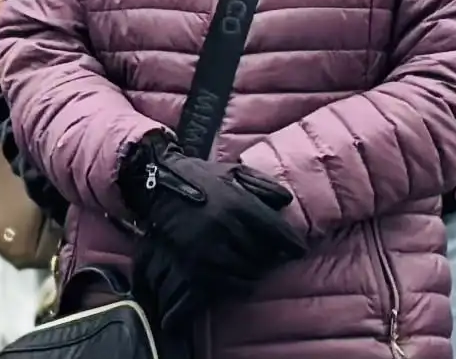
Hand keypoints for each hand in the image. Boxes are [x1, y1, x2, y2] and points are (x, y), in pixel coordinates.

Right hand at [121, 134, 306, 293]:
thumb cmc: (199, 177)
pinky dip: (241, 285)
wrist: (157, 184)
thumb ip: (262, 184)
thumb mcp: (232, 171)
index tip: (299, 251)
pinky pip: (229, 284)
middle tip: (274, 257)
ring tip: (257, 266)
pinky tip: (242, 279)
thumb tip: (287, 202)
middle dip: (272, 257)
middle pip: (264, 254)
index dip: (293, 244)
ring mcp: (209, 248)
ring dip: (257, 271)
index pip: (277, 232)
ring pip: (248, 271)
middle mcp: (225, 227)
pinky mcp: (194, 264)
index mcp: (237, 203)